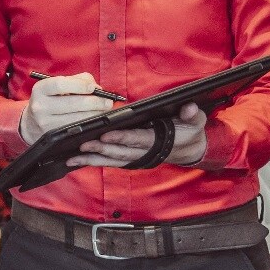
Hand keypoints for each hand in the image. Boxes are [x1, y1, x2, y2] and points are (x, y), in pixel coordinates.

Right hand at [20, 73, 115, 143]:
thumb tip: (97, 88)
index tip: (94, 88)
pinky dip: (89, 124)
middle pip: (73, 103)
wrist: (31, 123)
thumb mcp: (58, 87)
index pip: (60, 84)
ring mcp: (45, 123)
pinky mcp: (53, 136)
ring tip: (104, 110)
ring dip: (95, 114)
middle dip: (95, 102)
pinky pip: (76, 130)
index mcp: (40, 89)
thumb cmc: (51, 100)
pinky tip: (96, 120)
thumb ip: (78, 81)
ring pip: (77, 119)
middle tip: (108, 102)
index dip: (80, 85)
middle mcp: (40, 106)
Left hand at [70, 102, 208, 168]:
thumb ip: (192, 115)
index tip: (105, 135)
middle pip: (119, 152)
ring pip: (111, 160)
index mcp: (157, 141)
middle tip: (82, 144)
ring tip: (74, 157)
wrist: (189, 148)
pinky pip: (109, 162)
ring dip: (93, 159)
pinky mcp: (129, 159)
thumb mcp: (195, 121)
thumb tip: (189, 107)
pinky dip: (93, 162)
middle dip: (100, 149)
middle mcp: (144, 152)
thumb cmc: (189, 131)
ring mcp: (135, 157)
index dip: (122, 138)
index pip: (137, 140)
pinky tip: (77, 160)